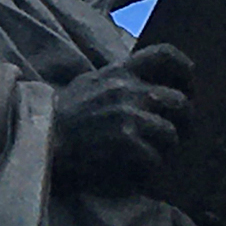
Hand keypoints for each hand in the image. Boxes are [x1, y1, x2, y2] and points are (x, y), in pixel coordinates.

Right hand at [52, 45, 192, 194]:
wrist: (39, 139)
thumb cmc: (61, 115)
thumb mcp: (89, 83)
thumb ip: (118, 79)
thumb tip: (145, 83)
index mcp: (120, 71)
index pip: (164, 55)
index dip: (185, 70)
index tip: (187, 87)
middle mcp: (128, 89)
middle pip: (179, 101)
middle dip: (184, 122)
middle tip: (177, 134)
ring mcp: (128, 115)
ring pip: (171, 133)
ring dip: (165, 149)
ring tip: (152, 154)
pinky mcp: (125, 141)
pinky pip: (155, 158)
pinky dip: (149, 168)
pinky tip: (137, 170)